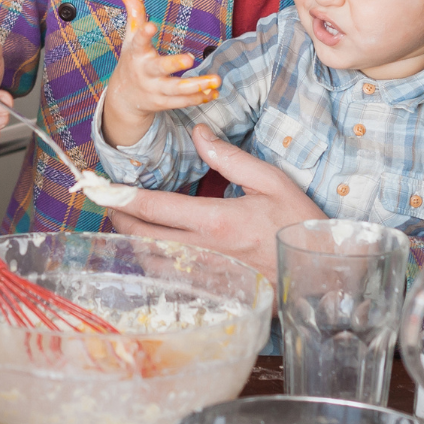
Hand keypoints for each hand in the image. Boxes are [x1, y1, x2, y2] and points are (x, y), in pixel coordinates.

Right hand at [101, 0, 220, 146]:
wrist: (123, 98)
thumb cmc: (131, 62)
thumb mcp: (130, 40)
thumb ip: (135, 17)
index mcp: (137, 54)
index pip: (138, 42)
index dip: (144, 34)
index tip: (152, 26)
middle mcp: (145, 72)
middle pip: (160, 68)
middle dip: (174, 64)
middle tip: (190, 59)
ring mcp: (154, 89)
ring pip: (176, 89)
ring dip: (197, 86)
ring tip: (216, 80)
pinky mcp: (163, 103)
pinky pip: (182, 102)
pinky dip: (199, 98)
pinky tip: (214, 93)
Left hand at [104, 124, 324, 280]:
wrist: (322, 276)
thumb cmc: (299, 226)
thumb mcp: (271, 182)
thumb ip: (230, 158)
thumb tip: (200, 133)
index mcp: (215, 221)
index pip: (155, 207)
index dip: (123, 196)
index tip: (101, 187)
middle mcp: (203, 251)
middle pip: (143, 236)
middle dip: (119, 217)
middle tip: (109, 202)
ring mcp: (205, 275)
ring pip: (150, 261)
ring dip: (133, 241)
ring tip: (126, 222)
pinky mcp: (210, 290)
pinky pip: (168, 281)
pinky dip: (152, 265)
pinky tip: (150, 251)